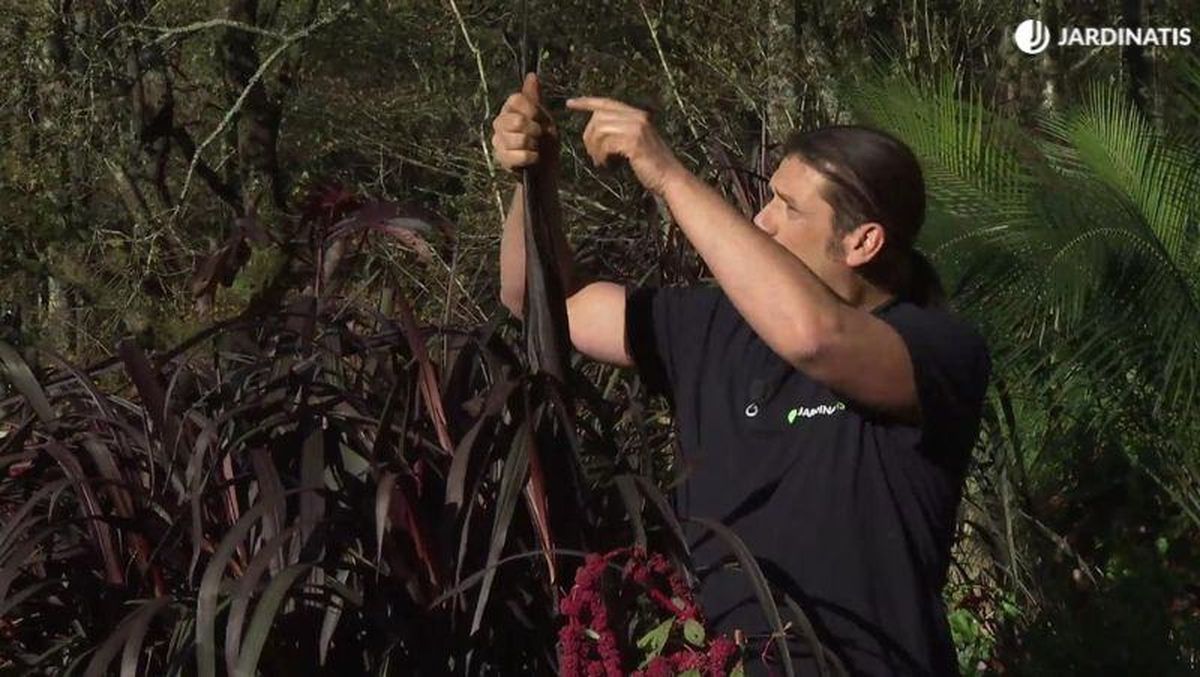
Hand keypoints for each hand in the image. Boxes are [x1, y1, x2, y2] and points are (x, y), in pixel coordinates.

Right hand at [491, 73, 558, 171]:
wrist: (545, 168)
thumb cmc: (544, 141)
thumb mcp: (544, 117)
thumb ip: (535, 98)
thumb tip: (531, 75)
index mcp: (509, 109)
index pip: (515, 99)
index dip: (531, 109)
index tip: (539, 118)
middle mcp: (499, 123)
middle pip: (517, 120)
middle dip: (535, 130)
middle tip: (539, 136)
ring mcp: (498, 141)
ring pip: (520, 139)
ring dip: (534, 145)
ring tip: (535, 147)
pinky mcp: (501, 158)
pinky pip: (520, 155)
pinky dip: (532, 157)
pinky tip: (533, 158)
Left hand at [565, 96, 683, 194]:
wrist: (670, 179)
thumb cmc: (651, 167)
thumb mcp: (634, 143)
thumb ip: (619, 132)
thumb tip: (594, 131)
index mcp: (637, 115)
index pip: (607, 102)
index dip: (587, 101)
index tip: (570, 103)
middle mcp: (637, 117)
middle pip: (598, 117)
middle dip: (589, 137)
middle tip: (594, 156)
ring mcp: (636, 128)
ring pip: (599, 130)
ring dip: (595, 150)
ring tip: (602, 163)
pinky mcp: (634, 142)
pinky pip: (606, 144)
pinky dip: (602, 157)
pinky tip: (608, 166)